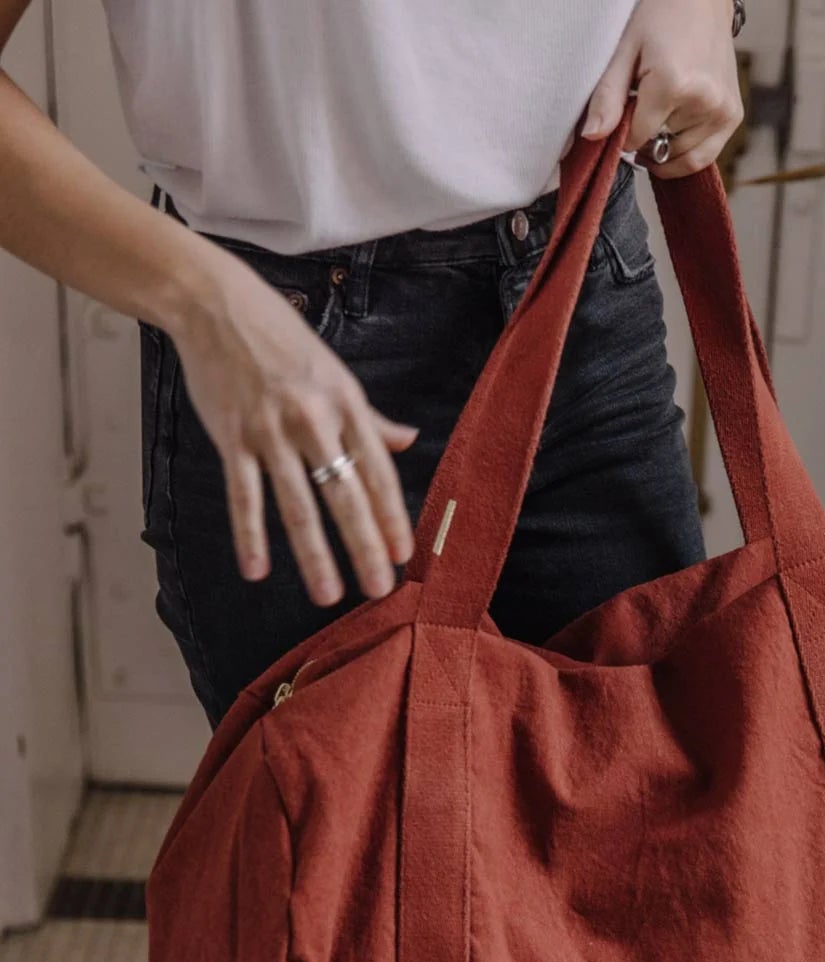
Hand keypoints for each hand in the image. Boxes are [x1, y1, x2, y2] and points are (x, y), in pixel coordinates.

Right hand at [169, 246, 416, 606]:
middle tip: (378, 589)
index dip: (392, 516)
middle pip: (344, 495)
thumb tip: (408, 440)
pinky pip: (244, 496)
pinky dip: (250, 536)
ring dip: (314, 555)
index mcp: (345, 404)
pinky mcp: (232, 436)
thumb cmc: (279, 338)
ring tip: (328, 595)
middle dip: (364, 547)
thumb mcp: (335, 372)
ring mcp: (271, 430)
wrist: (215, 303)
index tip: (405, 554)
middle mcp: (313, 420)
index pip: (377, 471)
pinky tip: (258, 571)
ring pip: (298, 504)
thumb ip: (370, 417)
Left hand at [581, 0, 742, 177]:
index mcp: (673, 84)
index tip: (623, 113)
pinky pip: (705, 156)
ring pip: (681, 157)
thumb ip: (608, 97)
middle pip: (659, 148)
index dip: (623, 134)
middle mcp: (704, 102)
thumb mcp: (625, 51)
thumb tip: (592, 136)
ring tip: (660, 114)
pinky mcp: (733, 116)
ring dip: (666, 146)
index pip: (637, 139)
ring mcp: (722, 111)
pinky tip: (675, 134)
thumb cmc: (660, 18)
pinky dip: (686, 154)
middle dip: (646, 137)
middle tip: (643, 106)